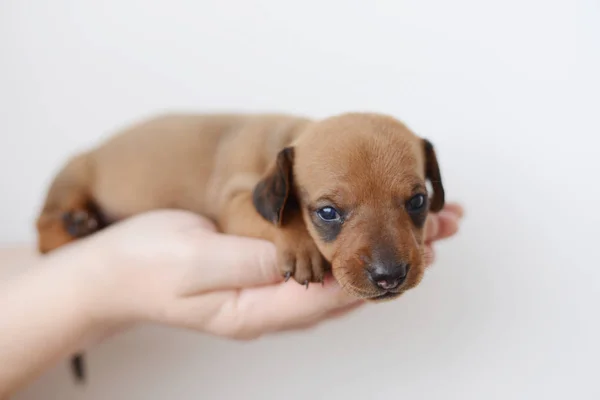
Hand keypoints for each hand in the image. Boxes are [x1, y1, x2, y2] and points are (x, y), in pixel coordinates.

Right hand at [66, 202, 463, 340]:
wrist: (108, 274)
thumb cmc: (145, 266)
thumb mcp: (196, 259)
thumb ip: (250, 260)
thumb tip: (304, 258)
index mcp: (259, 310)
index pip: (336, 294)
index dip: (384, 268)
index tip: (427, 246)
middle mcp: (272, 306)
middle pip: (348, 286)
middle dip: (397, 258)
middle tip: (443, 227)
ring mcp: (267, 290)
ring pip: (339, 274)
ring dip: (381, 248)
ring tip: (422, 224)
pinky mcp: (261, 272)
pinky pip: (317, 261)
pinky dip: (351, 242)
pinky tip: (366, 228)